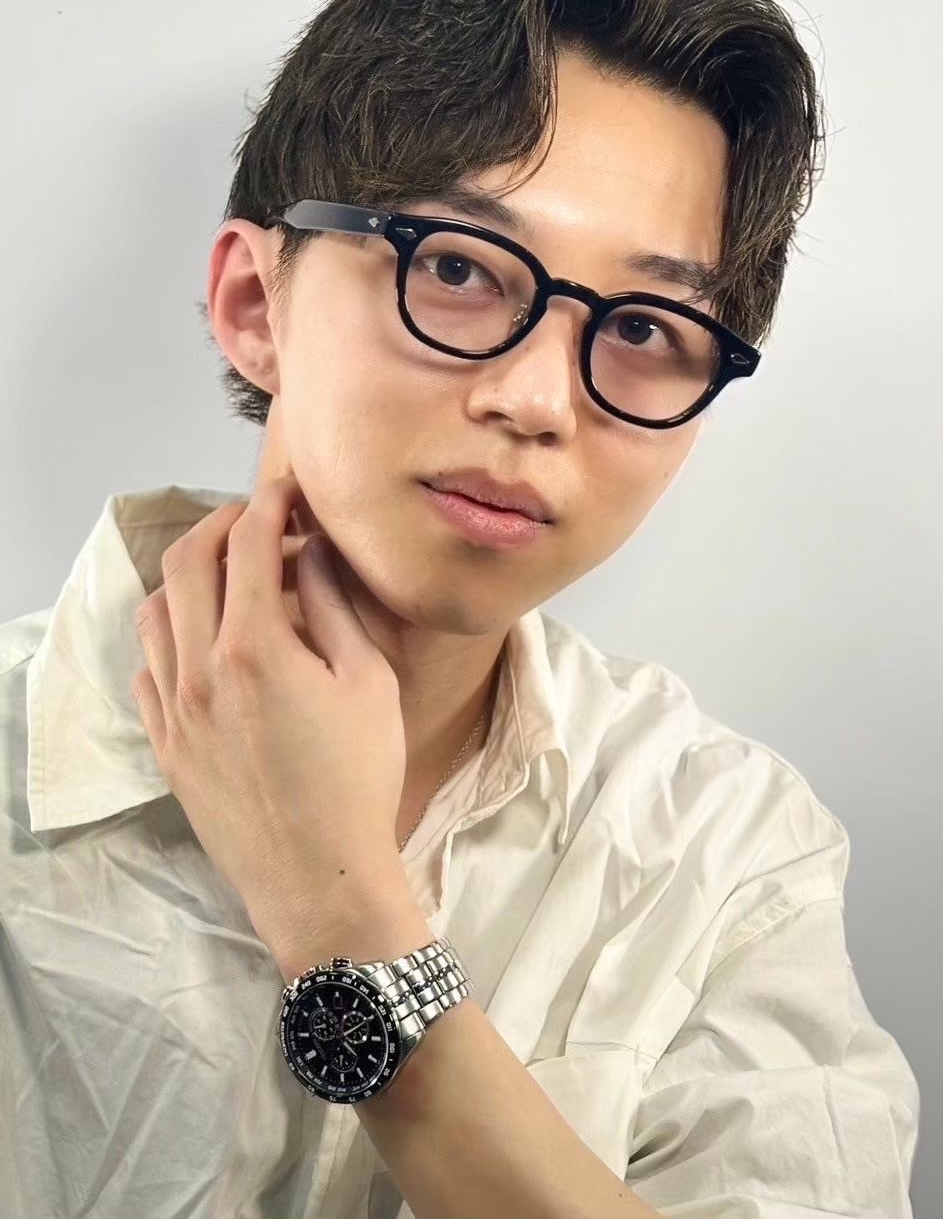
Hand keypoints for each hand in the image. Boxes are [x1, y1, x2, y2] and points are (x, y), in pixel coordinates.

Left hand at [130, 470, 411, 969]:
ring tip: (229, 577)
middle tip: (258, 519)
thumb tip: (311, 552)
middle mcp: (199, 670)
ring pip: (156, 611)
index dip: (269, 504)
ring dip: (189, 576)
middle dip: (221, 524)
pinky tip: (207, 645)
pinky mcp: (165, 745)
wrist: (319, 877)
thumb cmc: (359, 780)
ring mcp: (173, 710)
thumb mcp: (370, 683)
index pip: (248, 544)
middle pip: (187, 562)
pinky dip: (173, 635)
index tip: (288, 490)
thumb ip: (334, 606)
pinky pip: (148, 667)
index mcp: (255, 647)